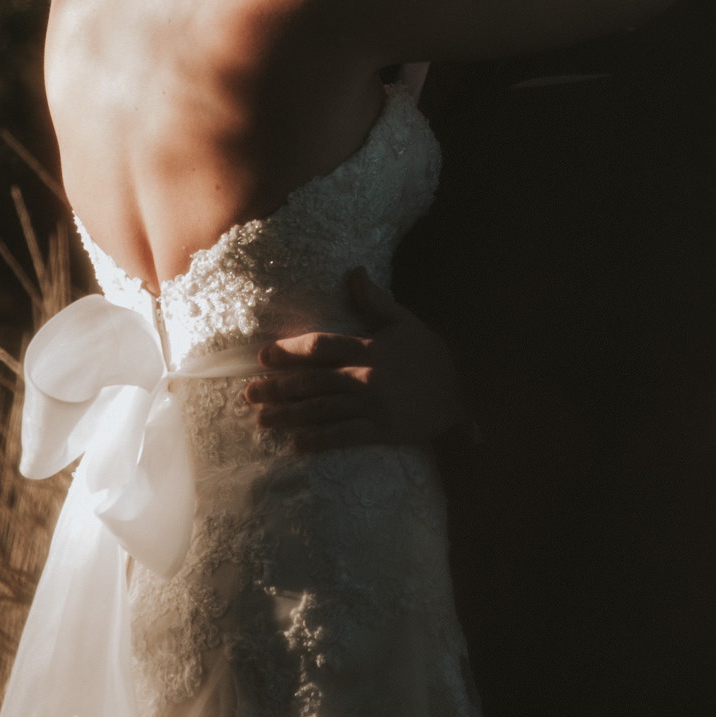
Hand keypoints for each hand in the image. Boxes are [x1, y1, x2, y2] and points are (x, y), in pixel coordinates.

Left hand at [243, 270, 461, 450]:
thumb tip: (354, 272)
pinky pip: (344, 436)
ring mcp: (374, 405)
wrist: (466, 392)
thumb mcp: (406, 322)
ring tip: (262, 419)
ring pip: (323, 410)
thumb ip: (376, 300)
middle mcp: (367, 376)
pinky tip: (296, 444)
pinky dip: (319, 440)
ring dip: (290, 415)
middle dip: (279, 387)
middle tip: (249, 393)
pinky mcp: (383, 430)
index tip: (264, 357)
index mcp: (370, 347)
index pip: (321, 346)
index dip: (289, 350)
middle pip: (314, 381)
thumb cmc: (432, 355)